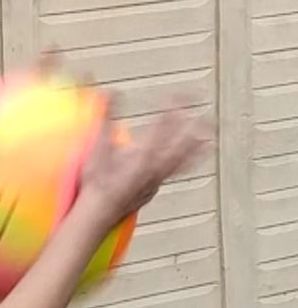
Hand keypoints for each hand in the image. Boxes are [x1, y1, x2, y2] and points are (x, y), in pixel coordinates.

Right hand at [78, 95, 212, 230]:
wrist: (98, 214)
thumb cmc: (99, 184)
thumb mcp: (98, 145)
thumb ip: (106, 116)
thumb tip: (110, 93)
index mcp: (146, 154)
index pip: (165, 125)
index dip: (174, 107)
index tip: (181, 95)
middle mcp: (156, 168)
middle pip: (183, 146)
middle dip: (196, 130)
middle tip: (209, 118)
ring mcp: (156, 181)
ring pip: (183, 164)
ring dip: (197, 151)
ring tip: (209, 142)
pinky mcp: (151, 190)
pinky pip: (172, 174)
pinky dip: (181, 165)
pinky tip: (180, 164)